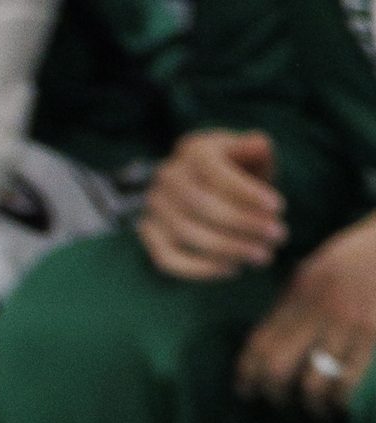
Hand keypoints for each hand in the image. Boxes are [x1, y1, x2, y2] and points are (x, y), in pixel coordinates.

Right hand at [139, 130, 283, 280]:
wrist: (208, 187)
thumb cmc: (239, 171)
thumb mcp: (252, 155)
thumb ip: (258, 150)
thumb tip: (258, 146)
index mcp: (194, 150)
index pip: (217, 174)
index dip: (248, 192)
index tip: (280, 208)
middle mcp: (167, 176)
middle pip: (202, 206)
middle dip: (244, 224)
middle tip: (278, 236)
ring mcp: (153, 207)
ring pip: (187, 235)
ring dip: (229, 249)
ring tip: (263, 256)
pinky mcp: (148, 234)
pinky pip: (168, 259)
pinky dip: (201, 269)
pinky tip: (233, 269)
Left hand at [236, 211, 375, 414]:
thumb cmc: (361, 254)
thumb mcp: (317, 268)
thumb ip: (293, 302)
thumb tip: (268, 342)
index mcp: (299, 292)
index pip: (259, 342)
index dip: (247, 374)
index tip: (246, 390)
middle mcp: (318, 310)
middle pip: (277, 369)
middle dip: (273, 393)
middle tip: (279, 401)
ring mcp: (348, 324)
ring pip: (312, 382)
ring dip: (310, 404)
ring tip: (316, 410)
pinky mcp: (375, 333)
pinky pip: (348, 380)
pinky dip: (339, 400)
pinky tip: (340, 405)